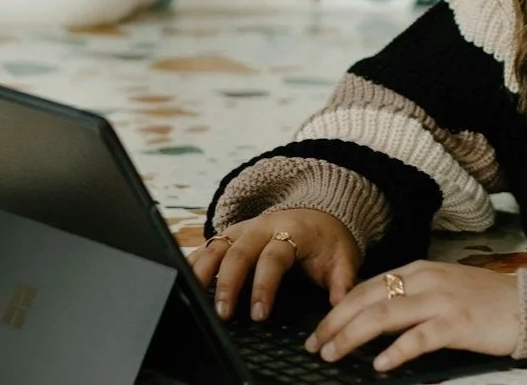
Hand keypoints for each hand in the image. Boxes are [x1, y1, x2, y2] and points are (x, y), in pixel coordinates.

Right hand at [187, 208, 360, 321]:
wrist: (320, 213)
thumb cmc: (328, 240)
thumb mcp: (343, 257)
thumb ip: (342, 280)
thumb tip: (340, 303)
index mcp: (291, 231)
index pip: (273, 258)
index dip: (264, 286)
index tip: (259, 314)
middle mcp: (262, 227)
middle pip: (238, 252)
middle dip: (228, 284)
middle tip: (223, 313)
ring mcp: (243, 229)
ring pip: (217, 246)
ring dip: (203, 271)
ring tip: (192, 296)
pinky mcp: (230, 235)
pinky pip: (207, 246)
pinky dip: (194, 261)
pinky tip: (183, 278)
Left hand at [303, 259, 520, 371]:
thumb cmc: (487, 301)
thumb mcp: (444, 289)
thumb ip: (412, 297)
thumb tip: (374, 317)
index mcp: (421, 270)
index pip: (368, 286)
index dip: (339, 308)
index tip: (320, 329)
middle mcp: (427, 280)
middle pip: (368, 298)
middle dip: (335, 322)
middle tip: (315, 344)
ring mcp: (442, 301)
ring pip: (385, 315)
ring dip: (353, 335)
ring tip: (333, 353)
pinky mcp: (458, 323)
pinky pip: (419, 338)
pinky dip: (396, 351)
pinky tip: (381, 365)